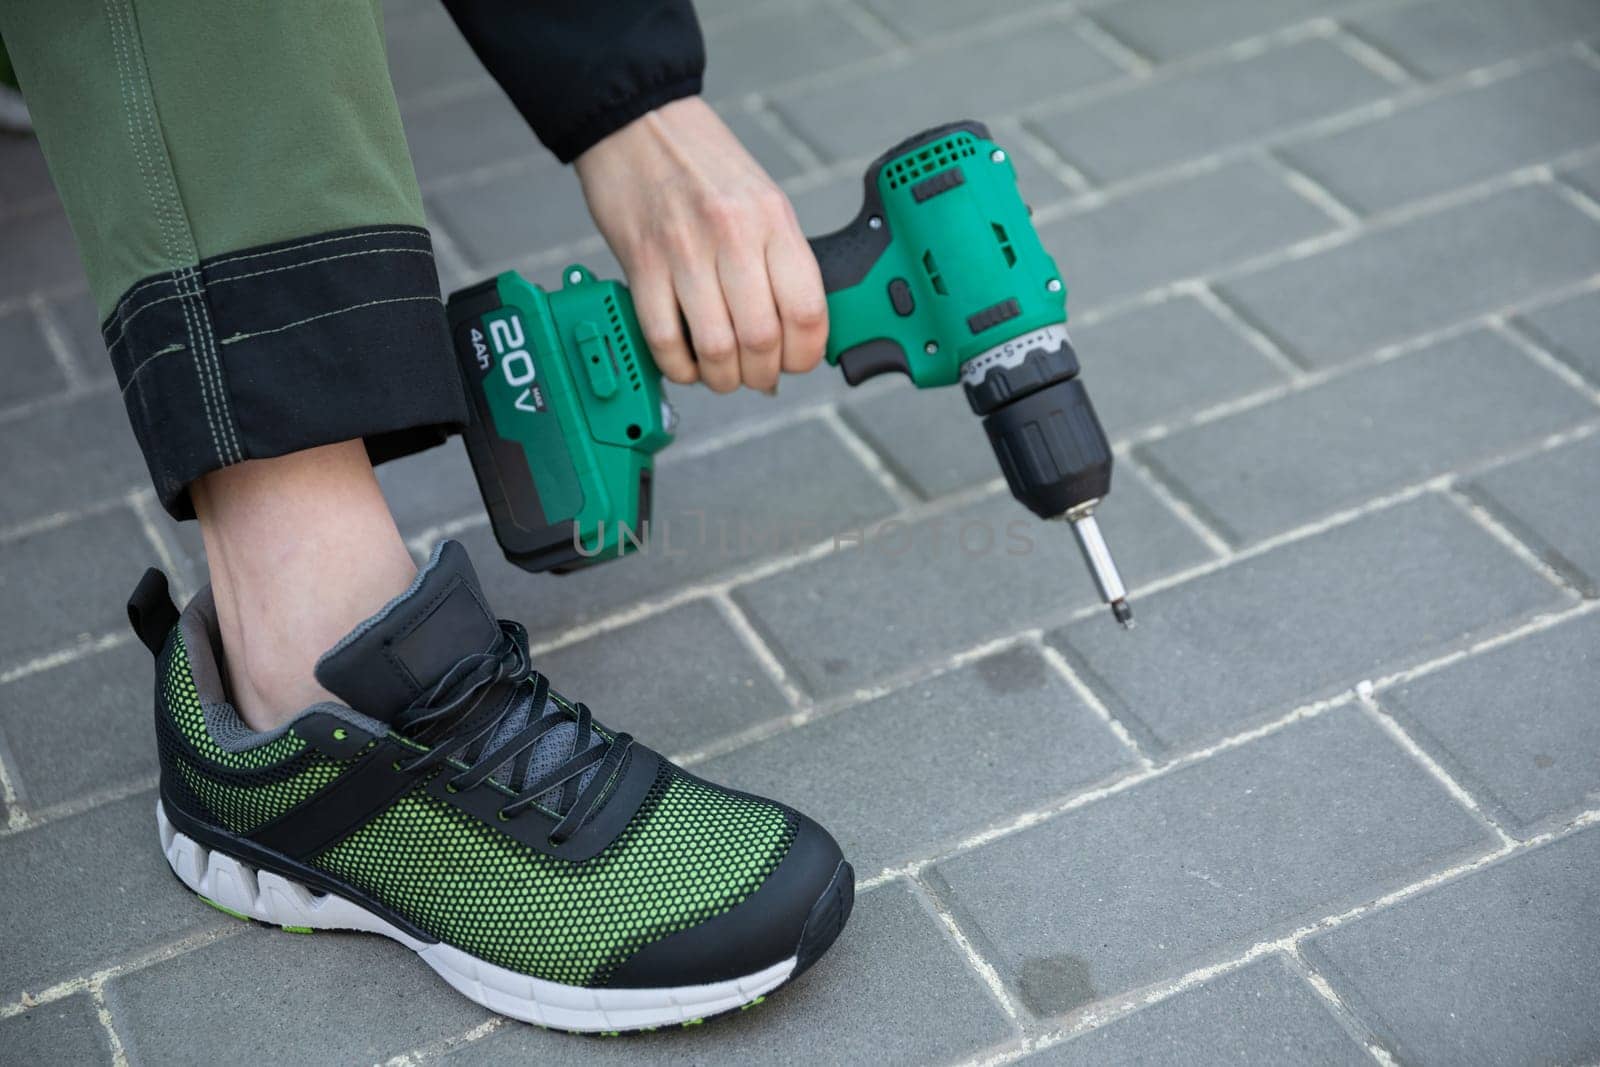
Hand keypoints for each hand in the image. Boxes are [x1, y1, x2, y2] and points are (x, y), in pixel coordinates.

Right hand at [574, 97, 826, 392]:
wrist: (638, 121)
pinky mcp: (641, 264)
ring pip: (714, 347)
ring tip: (722, 375)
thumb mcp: (762, 198)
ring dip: (721, 378)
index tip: (797, 362)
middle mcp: (733, 235)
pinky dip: (677, 366)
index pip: (806, 309)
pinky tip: (685, 363)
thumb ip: (778, 259)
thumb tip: (790, 330)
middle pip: (761, 338)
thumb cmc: (703, 164)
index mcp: (772, 219)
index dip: (806, 354)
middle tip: (758, 377)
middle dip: (763, 375)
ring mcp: (684, 251)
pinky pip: (663, 338)